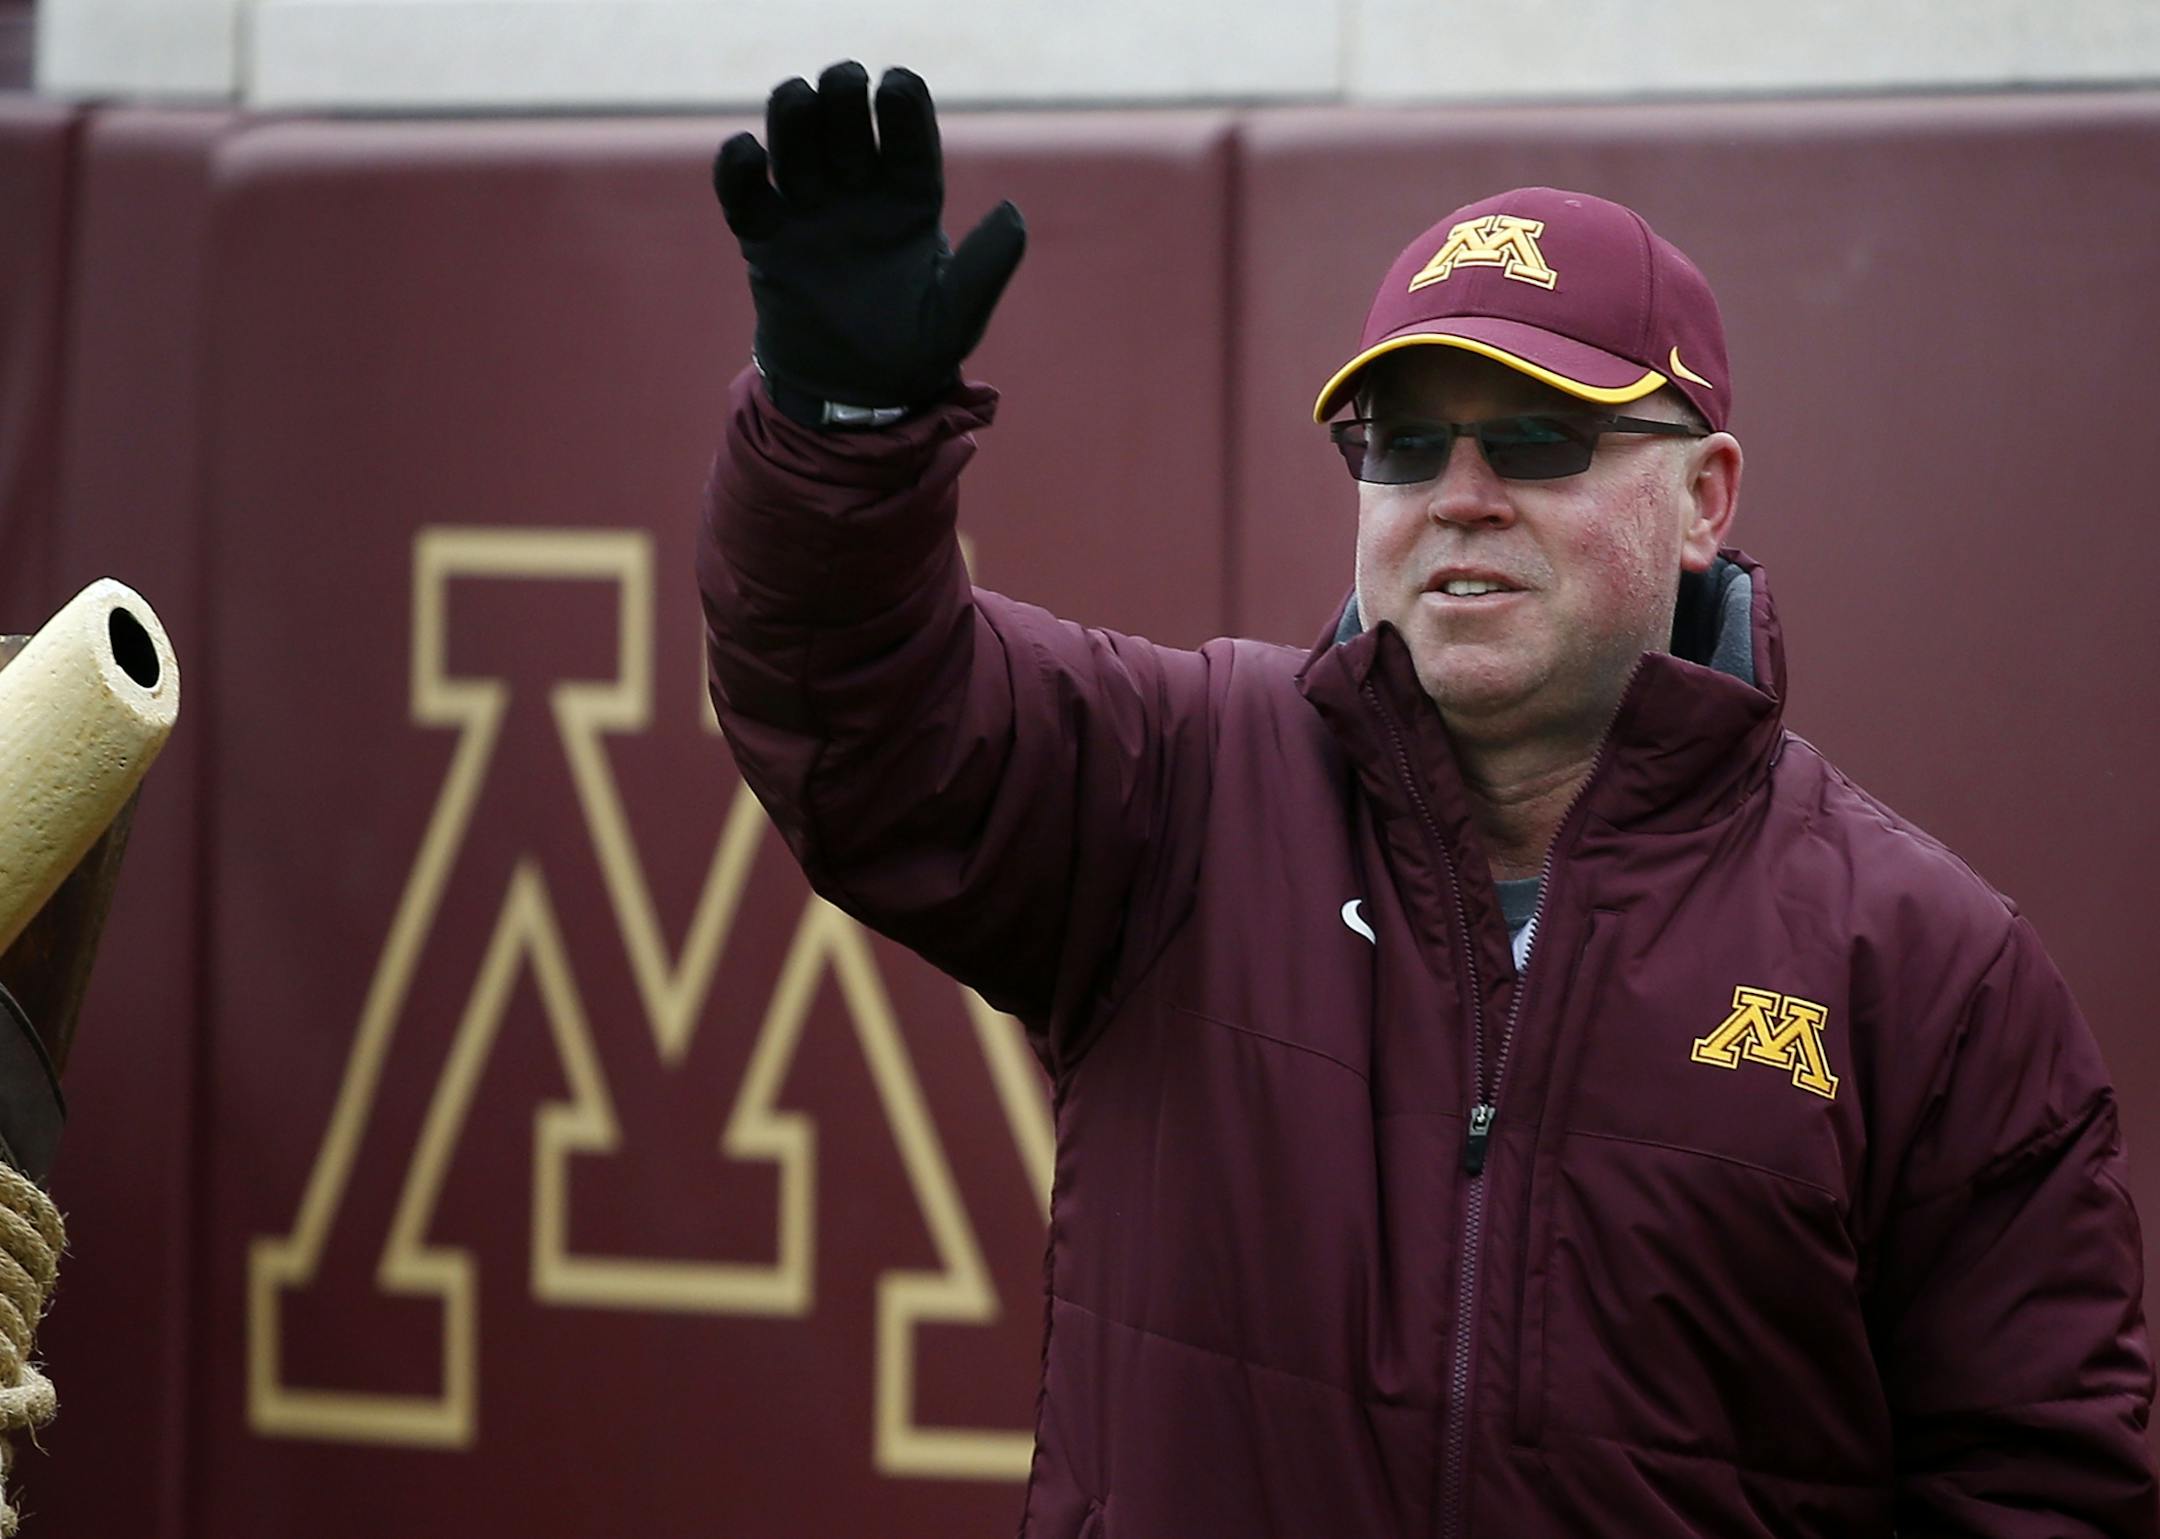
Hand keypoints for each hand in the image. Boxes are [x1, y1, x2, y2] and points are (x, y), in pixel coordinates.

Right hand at [713, 62, 1026, 427]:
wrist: (857, 399)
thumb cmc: (914, 352)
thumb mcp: (958, 316)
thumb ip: (985, 266)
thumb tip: (1011, 212)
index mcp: (912, 200)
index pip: (909, 135)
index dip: (903, 103)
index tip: (895, 85)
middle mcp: (860, 193)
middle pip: (846, 122)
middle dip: (843, 94)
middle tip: (844, 83)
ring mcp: (811, 211)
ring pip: (795, 141)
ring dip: (794, 112)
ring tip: (798, 98)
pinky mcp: (766, 238)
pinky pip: (744, 192)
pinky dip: (738, 167)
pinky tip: (749, 152)